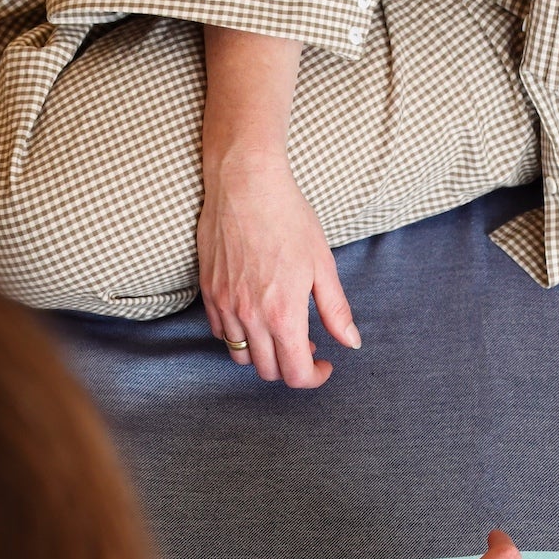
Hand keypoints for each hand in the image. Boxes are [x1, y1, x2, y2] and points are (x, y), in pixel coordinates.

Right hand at [198, 150, 359, 387]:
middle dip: (292, 367)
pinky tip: (255, 317)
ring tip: (280, 332)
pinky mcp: (208, 291)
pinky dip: (238, 336)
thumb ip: (336, 310)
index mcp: (283, 314)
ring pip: (241, 356)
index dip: (315, 377)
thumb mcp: (322, 265)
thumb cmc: (288, 218)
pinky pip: (220, 333)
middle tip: (307, 344)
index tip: (325, 364)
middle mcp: (250, 317)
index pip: (296, 374)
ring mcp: (225, 305)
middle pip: (269, 371)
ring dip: (264, 354)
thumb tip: (351, 342)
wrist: (244, 182)